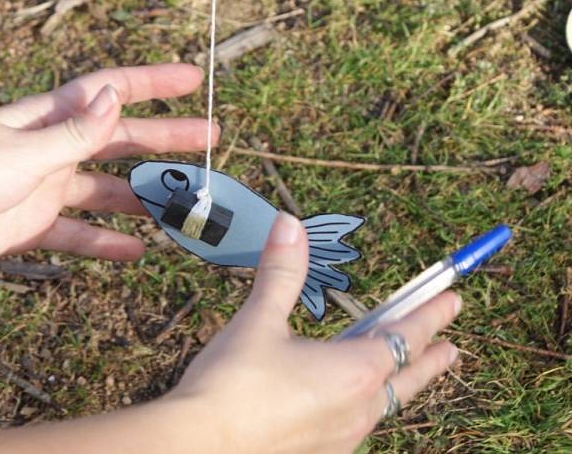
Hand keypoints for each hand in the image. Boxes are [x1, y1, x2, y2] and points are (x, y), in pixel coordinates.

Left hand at [0, 64, 216, 263]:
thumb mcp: (23, 150)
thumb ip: (74, 133)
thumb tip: (115, 98)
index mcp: (50, 118)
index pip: (111, 91)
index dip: (153, 82)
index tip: (192, 79)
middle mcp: (53, 148)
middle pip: (121, 140)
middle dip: (165, 139)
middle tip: (210, 139)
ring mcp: (45, 187)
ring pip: (106, 190)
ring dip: (143, 197)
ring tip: (182, 208)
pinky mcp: (33, 223)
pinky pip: (79, 233)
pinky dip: (106, 242)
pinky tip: (136, 251)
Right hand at [170, 212, 460, 452]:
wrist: (201, 445)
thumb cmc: (233, 384)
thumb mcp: (259, 321)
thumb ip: (281, 273)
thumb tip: (289, 223)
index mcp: (353, 371)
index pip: (406, 336)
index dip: (431, 314)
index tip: (454, 300)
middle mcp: (358, 409)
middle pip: (409, 379)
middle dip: (433, 360)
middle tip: (453, 348)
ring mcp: (341, 438)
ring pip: (385, 408)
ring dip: (400, 386)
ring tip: (403, 379)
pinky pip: (357, 428)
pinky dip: (365, 409)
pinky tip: (348, 409)